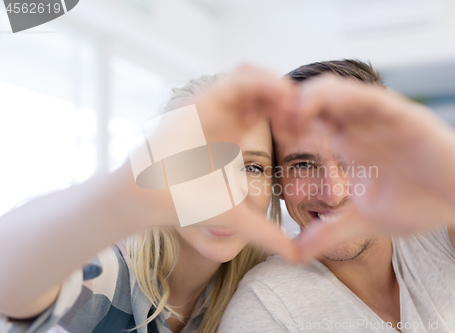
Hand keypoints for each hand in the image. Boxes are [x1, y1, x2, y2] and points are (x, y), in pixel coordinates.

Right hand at [115, 65, 298, 259]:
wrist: (148, 199)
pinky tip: (280, 98)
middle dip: (289, 97)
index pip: (268, 108)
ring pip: (252, 75)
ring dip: (278, 85)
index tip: (304, 132)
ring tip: (294, 107)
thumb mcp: (238, 216)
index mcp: (233, 134)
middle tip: (304, 117)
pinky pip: (237, 79)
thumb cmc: (185, 203)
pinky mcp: (202, 100)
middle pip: (264, 88)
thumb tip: (297, 257)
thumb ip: (267, 233)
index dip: (291, 114)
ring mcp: (213, 105)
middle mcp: (224, 116)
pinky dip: (263, 82)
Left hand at [275, 75, 454, 258]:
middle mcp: (361, 127)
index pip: (309, 119)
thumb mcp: (364, 222)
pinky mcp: (408, 118)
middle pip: (317, 98)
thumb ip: (330, 233)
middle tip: (274, 121)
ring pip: (340, 90)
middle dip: (290, 103)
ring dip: (313, 96)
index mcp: (348, 143)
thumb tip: (294, 254)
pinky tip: (331, 106)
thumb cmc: (417, 204)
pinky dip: (349, 98)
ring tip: (294, 113)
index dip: (284, 121)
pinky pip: (374, 99)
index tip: (265, 135)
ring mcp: (382, 120)